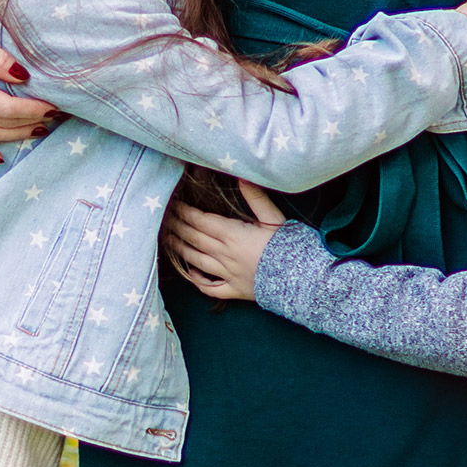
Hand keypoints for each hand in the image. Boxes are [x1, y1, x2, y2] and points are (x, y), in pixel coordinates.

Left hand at [163, 181, 285, 299]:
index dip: (185, 212)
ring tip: (169, 241)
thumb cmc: (289, 246)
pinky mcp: (235, 290)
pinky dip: (197, 281)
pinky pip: (210, 288)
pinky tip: (191, 273)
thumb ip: (256, 197)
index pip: (201, 221)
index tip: (173, 204)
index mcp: (233, 235)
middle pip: (194, 239)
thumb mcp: (274, 217)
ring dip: (180, 250)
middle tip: (164, 219)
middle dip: (178, 227)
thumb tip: (242, 176)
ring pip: (197, 262)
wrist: (302, 279)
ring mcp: (228, 275)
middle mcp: (225, 255)